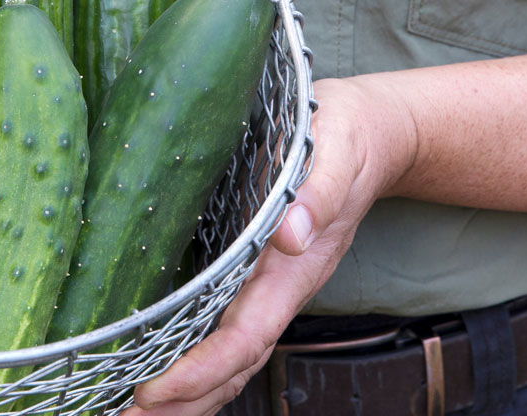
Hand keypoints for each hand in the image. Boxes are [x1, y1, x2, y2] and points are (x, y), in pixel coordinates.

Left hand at [123, 76, 413, 415]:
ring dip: (185, 397)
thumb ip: (319, 192)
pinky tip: (158, 376)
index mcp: (293, 270)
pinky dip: (194, 367)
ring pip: (227, 362)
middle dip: (183, 402)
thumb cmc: (349, 139)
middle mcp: (278, 291)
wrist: (372, 138)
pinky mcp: (254, 279)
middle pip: (232, 368)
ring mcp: (267, 291)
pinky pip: (224, 337)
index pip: (244, 337)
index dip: (200, 369)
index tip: (154, 390)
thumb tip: (292, 231)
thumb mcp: (338, 151)